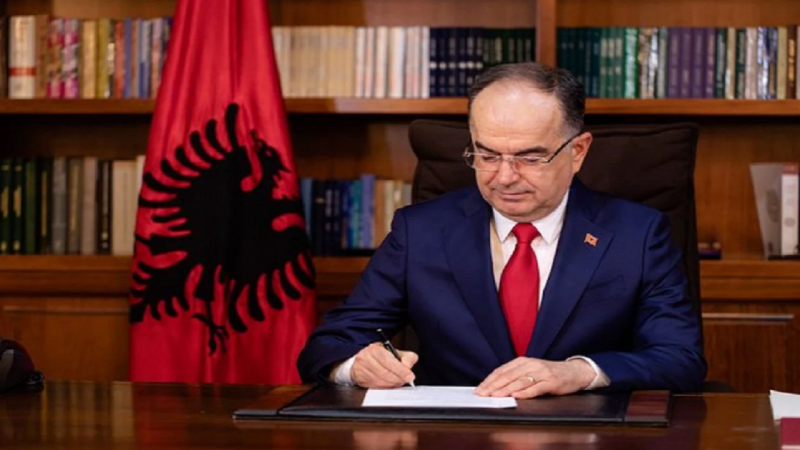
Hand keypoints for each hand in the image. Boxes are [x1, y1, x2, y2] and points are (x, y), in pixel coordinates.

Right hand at [351, 342, 417, 387]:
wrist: (363, 359)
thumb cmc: (380, 356)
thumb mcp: (395, 352)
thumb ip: (407, 357)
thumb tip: (408, 366)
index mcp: (375, 349)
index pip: (389, 361)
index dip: (401, 370)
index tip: (410, 376)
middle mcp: (365, 358)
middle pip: (384, 373)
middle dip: (398, 379)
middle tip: (405, 380)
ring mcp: (361, 370)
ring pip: (380, 381)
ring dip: (392, 384)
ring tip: (398, 382)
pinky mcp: (360, 379)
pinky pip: (375, 387)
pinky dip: (385, 387)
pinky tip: (389, 384)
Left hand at [474, 357, 595, 398]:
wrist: (574, 372)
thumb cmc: (548, 373)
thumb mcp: (530, 371)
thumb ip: (515, 376)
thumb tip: (494, 387)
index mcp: (522, 361)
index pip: (501, 371)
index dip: (489, 380)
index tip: (479, 389)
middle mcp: (531, 365)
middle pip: (508, 375)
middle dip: (493, 386)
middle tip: (482, 394)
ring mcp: (541, 373)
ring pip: (520, 381)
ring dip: (506, 389)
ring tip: (495, 396)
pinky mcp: (551, 381)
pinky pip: (536, 388)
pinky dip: (525, 392)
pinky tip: (516, 396)